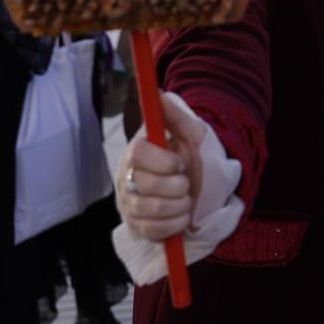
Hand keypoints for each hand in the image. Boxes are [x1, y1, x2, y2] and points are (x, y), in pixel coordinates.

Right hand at [117, 92, 205, 240]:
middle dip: (178, 185)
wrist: (197, 189)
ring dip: (180, 204)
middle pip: (147, 184)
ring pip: (152, 209)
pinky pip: (154, 230)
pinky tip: (182, 215)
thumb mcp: (189, 134)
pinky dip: (176, 223)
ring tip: (186, 198)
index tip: (179, 163)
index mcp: (136, 152)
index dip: (162, 161)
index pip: (138, 153)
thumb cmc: (188, 158)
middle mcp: (126, 178)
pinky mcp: (136, 227)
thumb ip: (174, 115)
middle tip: (185, 182)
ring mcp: (129, 205)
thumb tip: (158, 92)